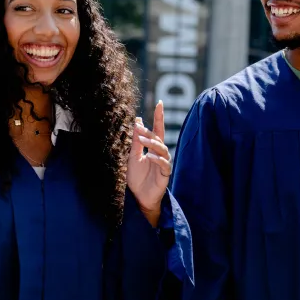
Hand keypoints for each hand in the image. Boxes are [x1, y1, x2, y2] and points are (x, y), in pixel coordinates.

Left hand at [126, 101, 171, 226]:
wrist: (138, 196)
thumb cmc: (137, 177)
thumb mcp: (133, 156)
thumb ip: (136, 140)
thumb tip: (137, 121)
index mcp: (153, 148)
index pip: (158, 129)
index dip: (159, 117)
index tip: (160, 103)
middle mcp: (160, 154)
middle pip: (159, 138)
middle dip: (150, 131)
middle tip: (139, 127)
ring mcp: (164, 164)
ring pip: (162, 149)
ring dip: (152, 143)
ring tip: (141, 140)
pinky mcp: (165, 174)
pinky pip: (164, 164)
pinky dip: (157, 160)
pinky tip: (149, 157)